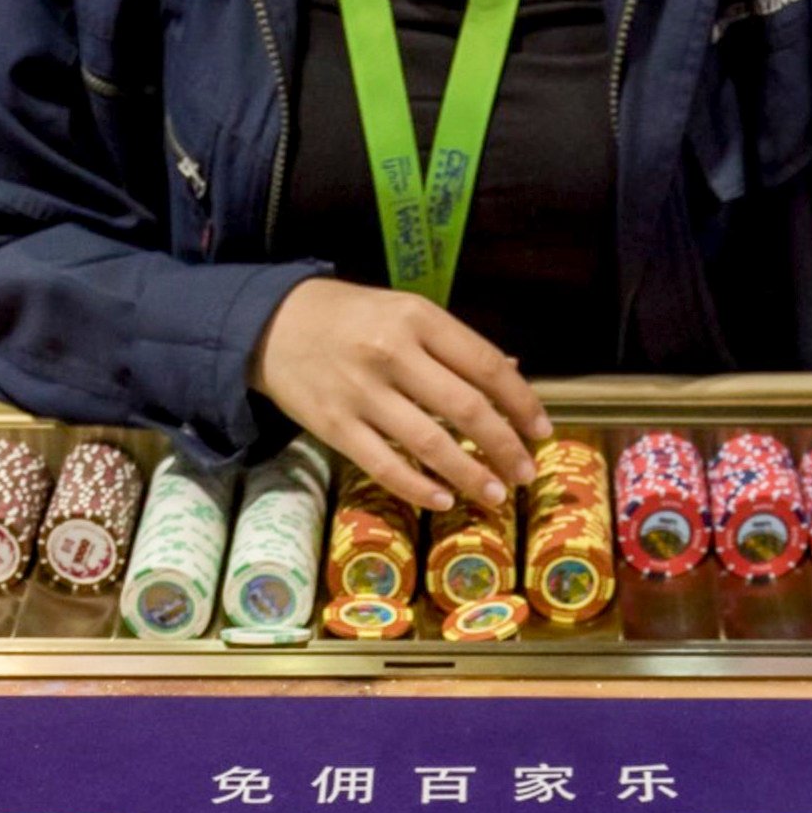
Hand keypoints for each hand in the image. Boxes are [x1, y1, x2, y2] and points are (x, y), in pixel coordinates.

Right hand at [250, 277, 548, 512]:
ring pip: (429, 444)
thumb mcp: (403, 312)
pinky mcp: (334, 426)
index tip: (541, 431)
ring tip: (494, 496)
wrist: (270, 324)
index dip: (521, 403)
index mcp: (417, 318)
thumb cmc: (348, 317)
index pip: (485, 365)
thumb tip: (511, 371)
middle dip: (504, 446)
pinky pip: (385, 465)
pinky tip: (442, 500)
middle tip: (524, 474)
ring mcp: (361, 393)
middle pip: (465, 409)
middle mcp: (392, 353)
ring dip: (469, 475)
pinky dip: (418, 488)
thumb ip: (453, 344)